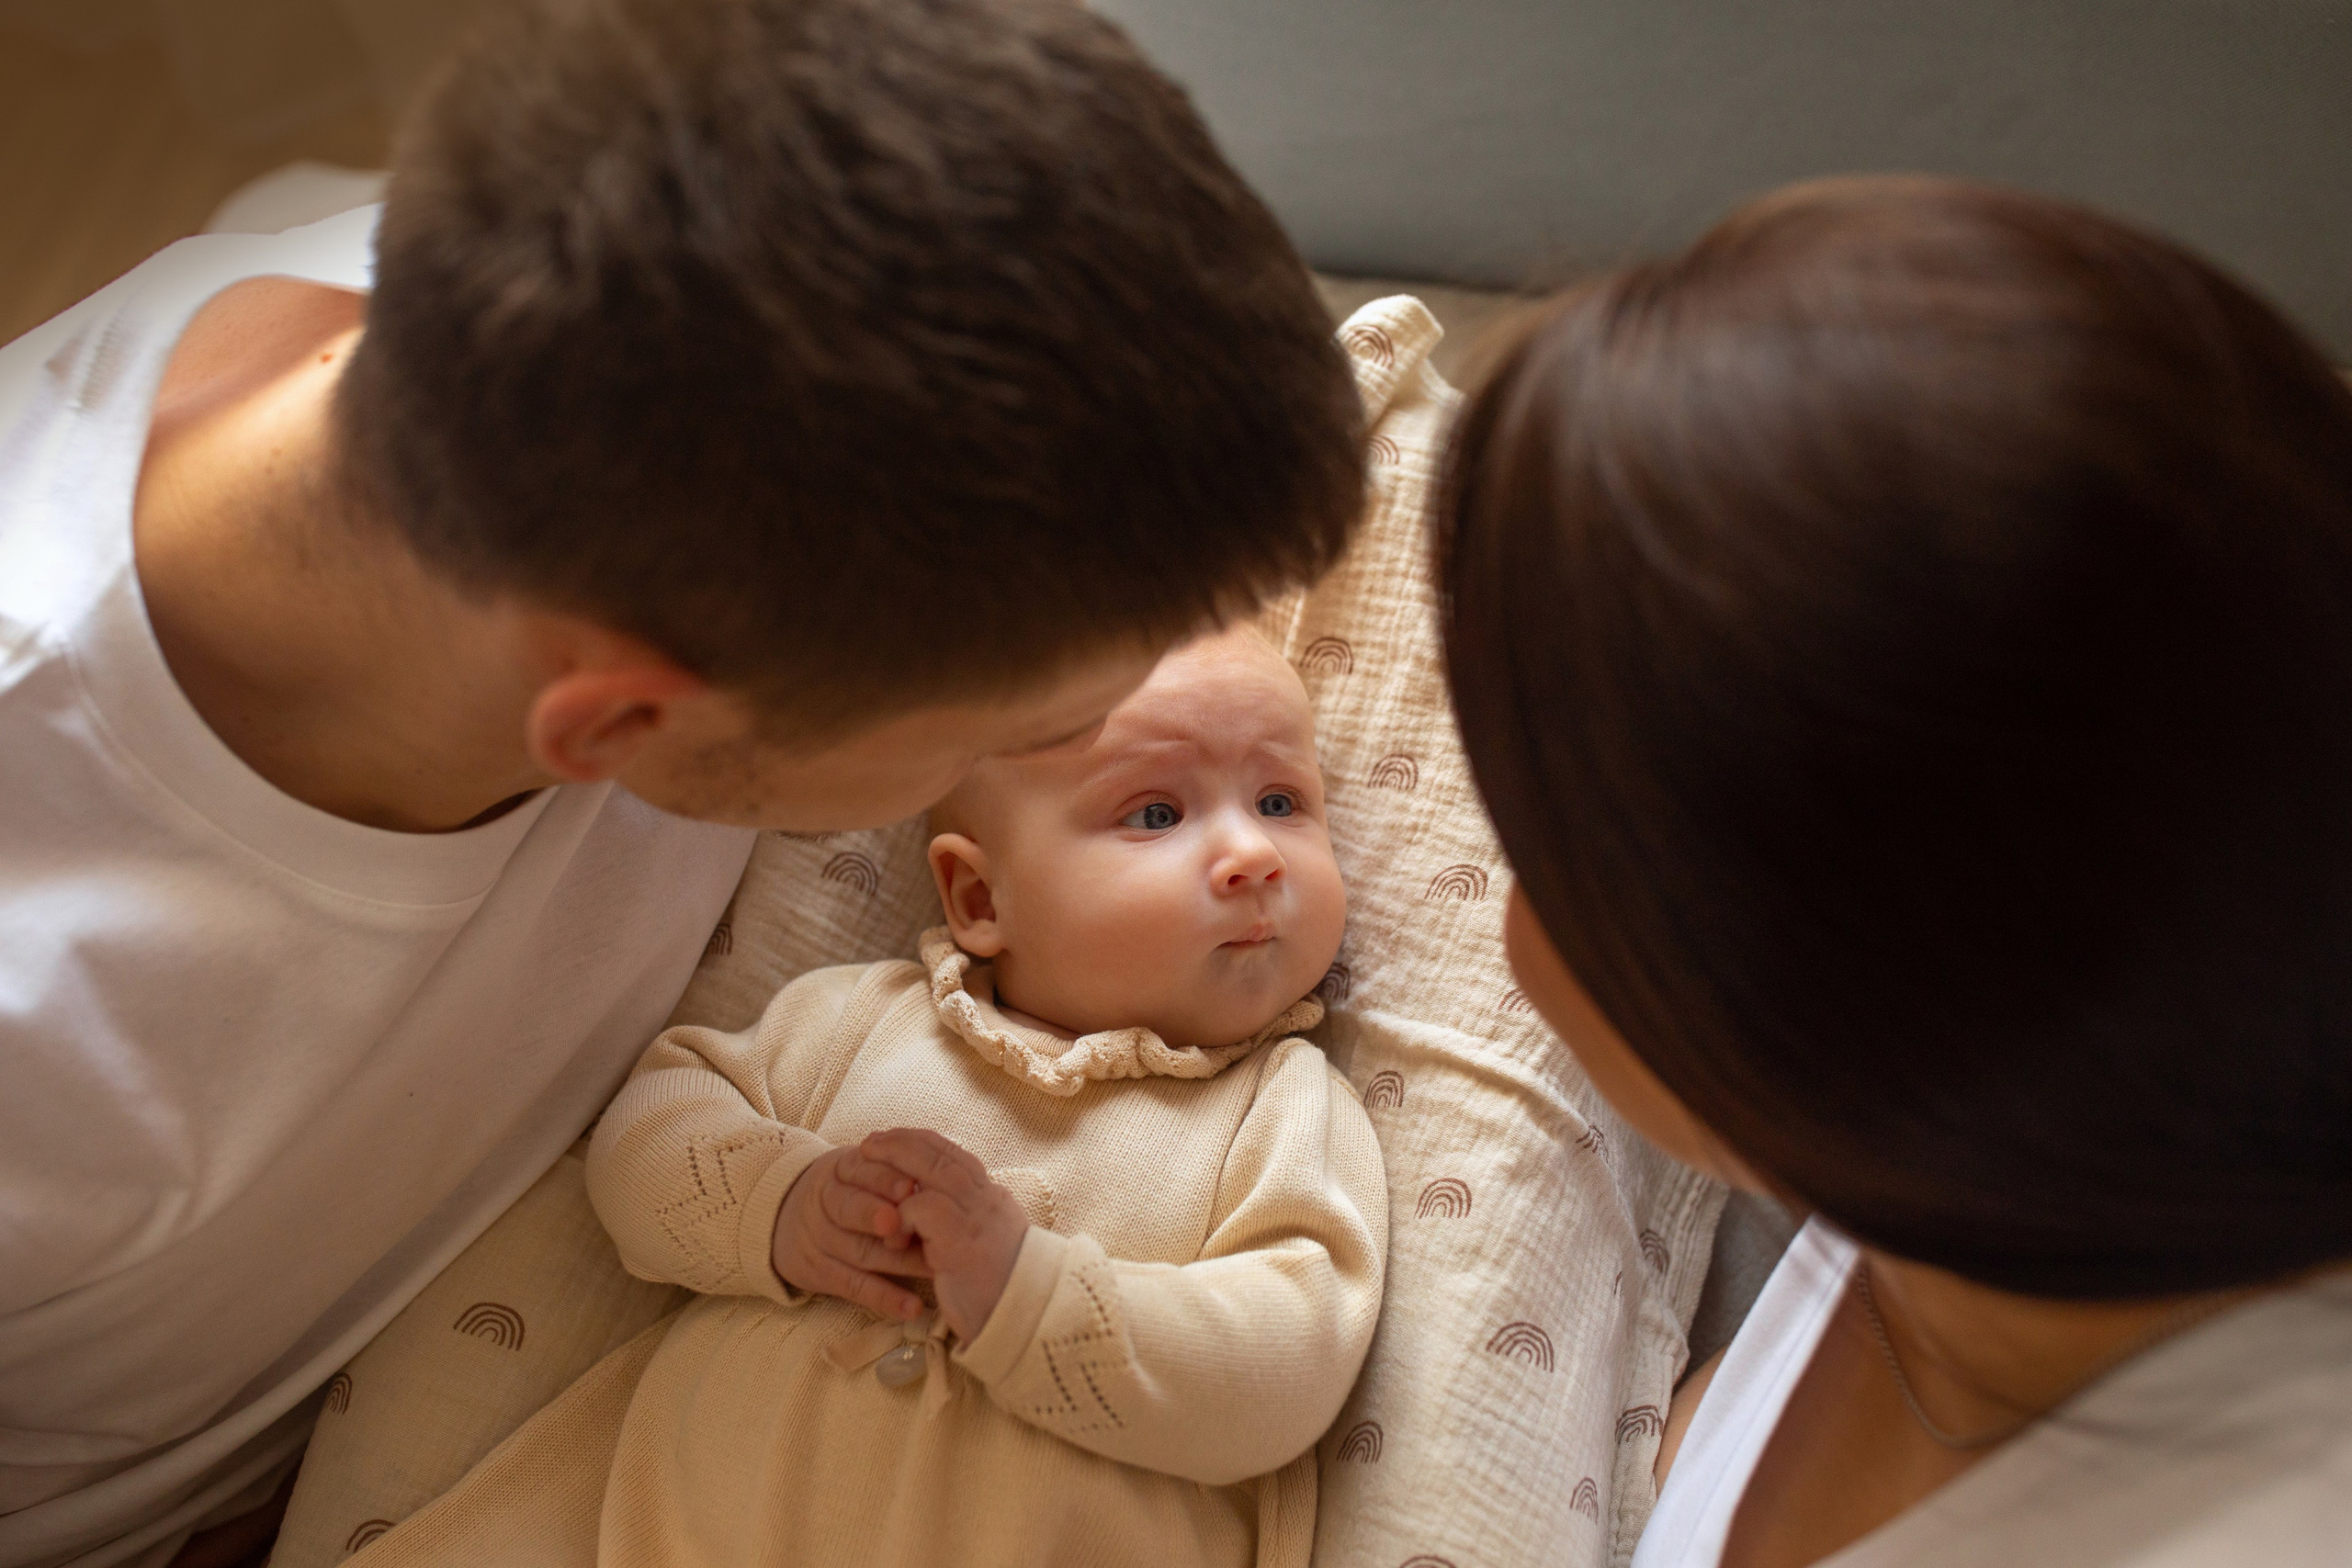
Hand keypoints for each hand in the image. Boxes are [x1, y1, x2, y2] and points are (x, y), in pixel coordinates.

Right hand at [771, 1145, 931, 1319]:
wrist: (787, 1219)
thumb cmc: (849, 1189)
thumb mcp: (861, 1169)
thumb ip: (894, 1168)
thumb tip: (942, 1170)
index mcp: (841, 1169)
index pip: (860, 1170)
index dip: (885, 1179)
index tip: (912, 1186)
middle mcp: (825, 1202)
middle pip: (849, 1209)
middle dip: (878, 1215)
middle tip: (909, 1223)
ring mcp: (820, 1241)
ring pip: (859, 1251)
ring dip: (897, 1260)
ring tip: (933, 1266)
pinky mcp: (820, 1275)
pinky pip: (854, 1287)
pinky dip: (885, 1298)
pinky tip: (912, 1306)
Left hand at [859, 1129, 1028, 1340]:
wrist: (1026, 1317)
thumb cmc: (999, 1290)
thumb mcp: (987, 1246)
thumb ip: (967, 1223)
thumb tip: (937, 1208)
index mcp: (993, 1199)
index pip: (956, 1156)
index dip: (923, 1143)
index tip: (896, 1138)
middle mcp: (986, 1199)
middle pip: (942, 1153)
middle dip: (902, 1141)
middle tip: (870, 1141)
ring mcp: (975, 1214)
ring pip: (931, 1168)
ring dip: (895, 1162)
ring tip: (865, 1165)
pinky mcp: (959, 1237)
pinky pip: (921, 1207)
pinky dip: (900, 1214)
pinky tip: (892, 1235)